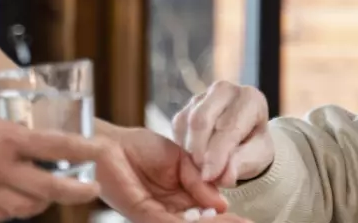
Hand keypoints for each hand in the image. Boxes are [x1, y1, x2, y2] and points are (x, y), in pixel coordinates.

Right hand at [0, 91, 102, 220]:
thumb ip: (5, 123)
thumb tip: (20, 128)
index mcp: (7, 138)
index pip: (57, 147)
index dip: (85, 152)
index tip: (102, 152)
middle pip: (49, 188)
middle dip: (76, 191)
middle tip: (91, 190)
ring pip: (24, 208)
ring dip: (43, 203)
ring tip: (52, 193)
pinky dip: (12, 210)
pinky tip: (17, 200)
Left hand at [96, 123, 229, 222]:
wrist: (112, 143)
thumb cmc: (141, 147)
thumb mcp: (182, 160)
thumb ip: (199, 180)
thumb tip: (219, 202)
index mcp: (181, 197)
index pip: (207, 212)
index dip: (225, 216)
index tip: (245, 218)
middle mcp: (170, 210)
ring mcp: (156, 214)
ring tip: (236, 221)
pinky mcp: (143, 214)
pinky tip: (212, 218)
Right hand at [172, 81, 272, 187]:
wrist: (245, 140)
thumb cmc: (254, 147)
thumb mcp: (256, 158)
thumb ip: (241, 165)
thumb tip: (224, 177)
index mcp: (250, 99)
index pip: (229, 125)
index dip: (217, 154)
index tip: (209, 177)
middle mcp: (225, 90)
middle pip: (202, 119)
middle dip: (199, 151)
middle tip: (201, 176)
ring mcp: (203, 96)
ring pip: (187, 122)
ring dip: (190, 151)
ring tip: (199, 170)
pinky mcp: (187, 106)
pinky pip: (178, 126)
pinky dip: (183, 147)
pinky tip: (194, 160)